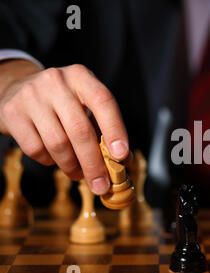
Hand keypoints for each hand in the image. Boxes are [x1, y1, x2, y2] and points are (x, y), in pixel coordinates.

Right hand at [0, 60, 128, 194]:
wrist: (19, 87)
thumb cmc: (64, 103)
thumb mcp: (85, 104)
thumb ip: (104, 129)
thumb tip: (124, 162)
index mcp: (81, 77)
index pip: (103, 101)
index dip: (115, 130)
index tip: (121, 156)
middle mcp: (56, 82)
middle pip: (80, 129)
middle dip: (93, 163)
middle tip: (101, 185)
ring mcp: (31, 96)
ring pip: (58, 143)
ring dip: (73, 166)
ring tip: (80, 175)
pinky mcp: (12, 113)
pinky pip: (36, 148)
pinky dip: (50, 161)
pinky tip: (55, 159)